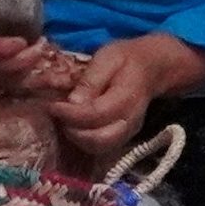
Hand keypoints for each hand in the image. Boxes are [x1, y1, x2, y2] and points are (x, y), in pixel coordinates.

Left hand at [45, 32, 204, 156]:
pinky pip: (102, 148)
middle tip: (57, 115)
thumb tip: (73, 102)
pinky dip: (84, 142)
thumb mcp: (107, 57)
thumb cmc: (126, 59)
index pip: (95, 114)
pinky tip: (73, 127)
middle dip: (72, 131)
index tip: (52, 105)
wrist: (152, 67)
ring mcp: (129, 131)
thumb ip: (91, 80)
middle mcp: (130, 120)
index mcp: (127, 97)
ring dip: (77, 139)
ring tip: (63, 120)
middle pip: (99, 140)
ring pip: (100, 147)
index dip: (70, 114)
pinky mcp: (124, 136)